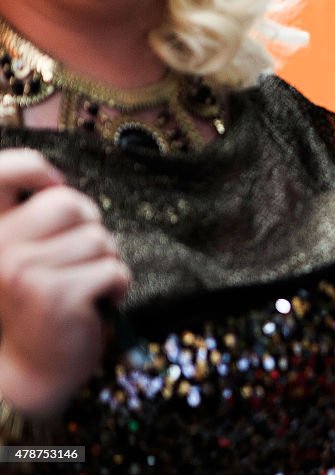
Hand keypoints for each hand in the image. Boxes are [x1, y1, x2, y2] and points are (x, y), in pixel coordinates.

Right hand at [0, 149, 129, 417]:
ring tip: (84, 288)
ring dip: (106, 263)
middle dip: (90, 229)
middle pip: (72, 204)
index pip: (5, 171)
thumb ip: (37, 222)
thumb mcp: (25, 256)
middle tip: (80, 260)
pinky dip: (118, 287)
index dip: (36, 169)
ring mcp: (26, 271)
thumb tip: (63, 185)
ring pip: (100, 240)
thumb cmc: (37, 308)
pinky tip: (95, 305)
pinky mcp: (57, 295)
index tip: (54, 186)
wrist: (30, 371)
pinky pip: (115, 270)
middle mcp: (1, 247)